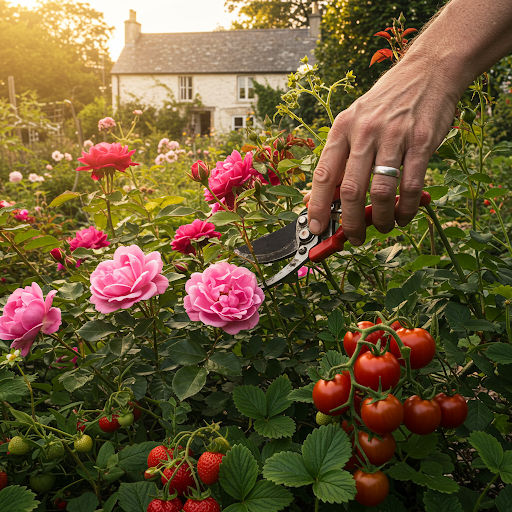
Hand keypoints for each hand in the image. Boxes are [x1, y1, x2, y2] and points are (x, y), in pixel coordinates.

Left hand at [305, 59, 457, 244]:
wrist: (428, 72)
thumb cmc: (385, 105)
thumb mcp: (353, 122)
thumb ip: (337, 158)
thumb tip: (316, 197)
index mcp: (342, 129)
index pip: (323, 174)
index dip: (317, 206)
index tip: (317, 228)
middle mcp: (364, 133)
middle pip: (350, 190)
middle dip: (350, 223)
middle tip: (353, 238)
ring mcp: (393, 137)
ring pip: (380, 192)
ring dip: (381, 219)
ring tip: (383, 227)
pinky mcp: (421, 142)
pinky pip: (411, 185)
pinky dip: (406, 208)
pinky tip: (404, 216)